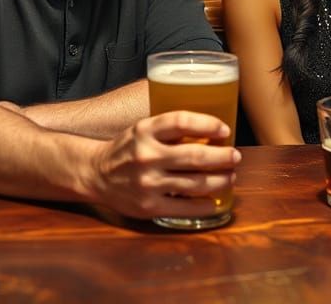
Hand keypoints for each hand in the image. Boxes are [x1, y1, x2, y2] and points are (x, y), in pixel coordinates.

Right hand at [88, 110, 240, 218]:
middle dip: (223, 157)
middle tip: (235, 156)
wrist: (95, 174)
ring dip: (220, 180)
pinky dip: (205, 204)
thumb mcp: (144, 129)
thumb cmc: (128, 149)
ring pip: (195, 183)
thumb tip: (213, 131)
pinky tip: (215, 200)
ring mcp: (148, 183)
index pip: (181, 122)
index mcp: (145, 131)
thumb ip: (170, 130)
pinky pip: (185, 207)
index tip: (225, 130)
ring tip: (230, 176)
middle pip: (195, 156)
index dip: (207, 124)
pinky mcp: (149, 206)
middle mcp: (146, 156)